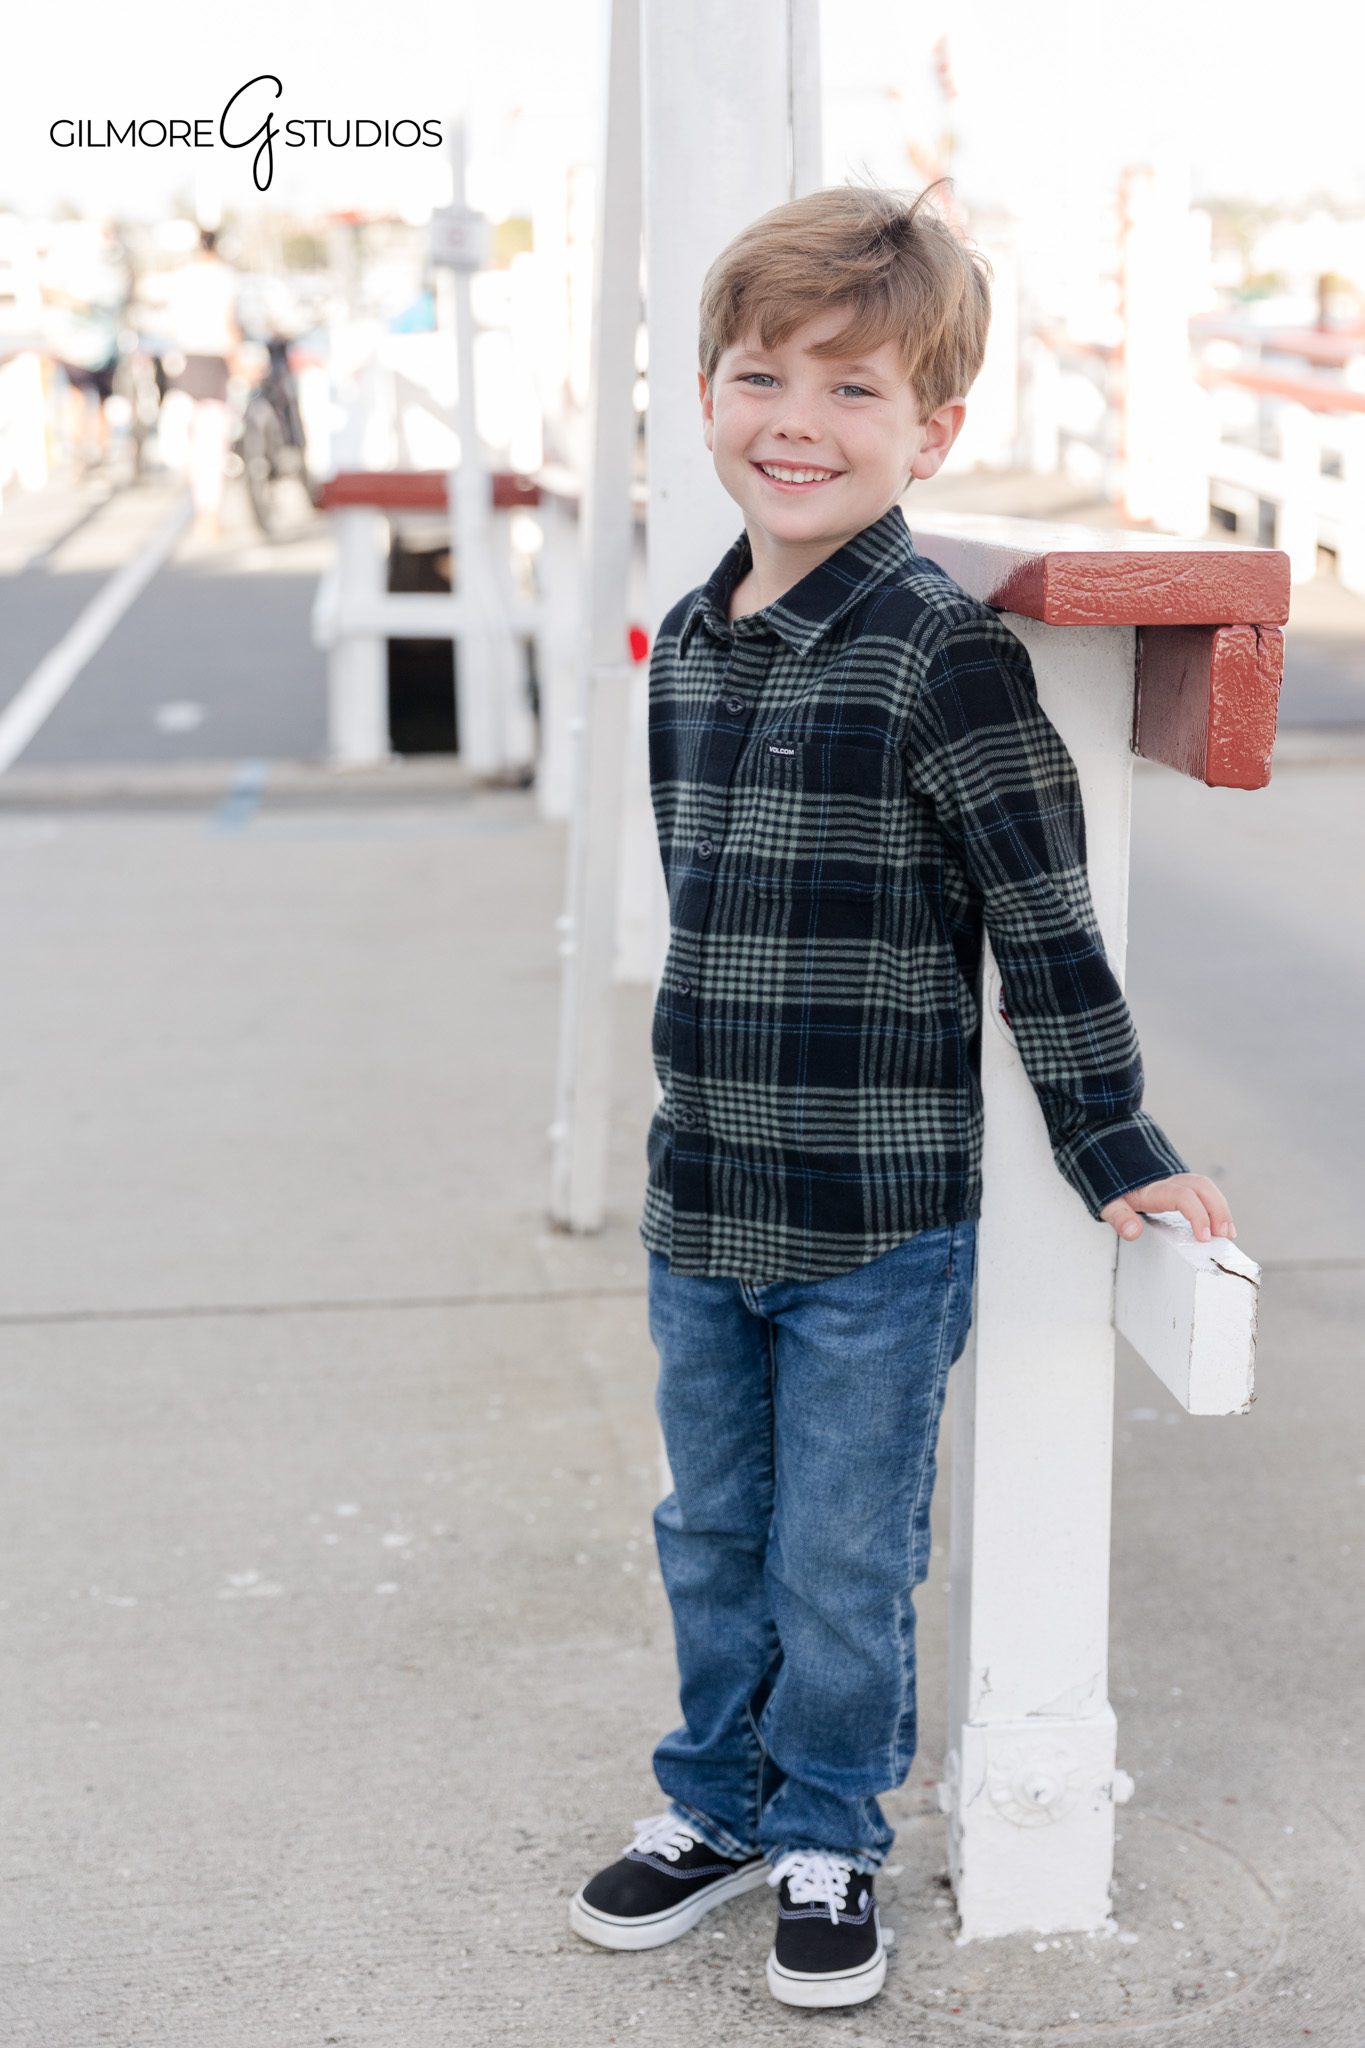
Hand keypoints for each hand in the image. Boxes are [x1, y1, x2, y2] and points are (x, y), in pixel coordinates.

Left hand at [1100, 1173, 1235, 1244]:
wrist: (1107, 1158)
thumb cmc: (1111, 1187)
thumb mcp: (1108, 1202)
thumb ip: (1119, 1217)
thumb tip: (1133, 1232)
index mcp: (1153, 1188)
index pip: (1183, 1196)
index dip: (1197, 1215)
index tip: (1204, 1238)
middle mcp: (1169, 1181)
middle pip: (1202, 1186)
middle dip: (1218, 1210)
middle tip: (1224, 1236)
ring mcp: (1176, 1181)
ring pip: (1206, 1187)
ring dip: (1221, 1209)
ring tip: (1228, 1233)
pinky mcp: (1180, 1185)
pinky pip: (1204, 1192)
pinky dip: (1216, 1206)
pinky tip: (1221, 1225)